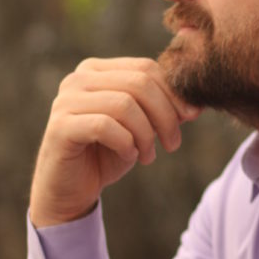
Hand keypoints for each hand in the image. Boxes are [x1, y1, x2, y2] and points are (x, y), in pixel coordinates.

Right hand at [29, 57, 198, 226]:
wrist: (71, 190)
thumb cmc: (106, 154)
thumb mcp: (140, 127)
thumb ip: (162, 109)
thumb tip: (197, 104)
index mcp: (97, 70)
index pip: (145, 68)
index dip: (174, 92)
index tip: (191, 117)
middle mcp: (78, 78)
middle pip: (139, 83)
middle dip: (165, 115)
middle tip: (173, 143)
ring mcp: (66, 101)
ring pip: (124, 104)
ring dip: (146, 134)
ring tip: (148, 155)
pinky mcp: (60, 126)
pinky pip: (105, 126)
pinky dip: (125, 143)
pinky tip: (128, 156)